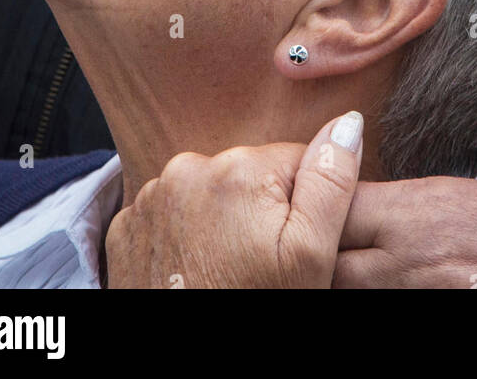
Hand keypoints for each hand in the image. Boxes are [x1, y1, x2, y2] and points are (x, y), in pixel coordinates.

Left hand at [105, 111, 362, 288]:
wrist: (177, 368)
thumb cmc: (253, 309)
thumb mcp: (308, 256)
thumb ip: (331, 183)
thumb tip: (349, 123)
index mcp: (240, 167)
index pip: (294, 162)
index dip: (302, 207)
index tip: (289, 247)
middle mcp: (188, 167)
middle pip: (249, 176)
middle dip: (258, 211)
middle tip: (257, 264)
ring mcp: (151, 196)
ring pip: (210, 194)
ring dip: (220, 222)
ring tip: (225, 270)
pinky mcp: (126, 225)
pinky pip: (171, 215)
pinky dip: (184, 236)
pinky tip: (193, 272)